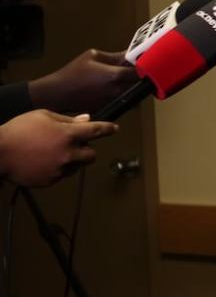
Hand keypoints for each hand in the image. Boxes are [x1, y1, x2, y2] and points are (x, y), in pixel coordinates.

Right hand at [0, 110, 117, 186]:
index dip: (107, 129)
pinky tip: (43, 161)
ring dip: (71, 160)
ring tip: (51, 152)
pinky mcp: (51, 180)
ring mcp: (60, 169)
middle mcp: (68, 153)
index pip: (96, 131)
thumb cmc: (18, 130)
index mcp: (68, 135)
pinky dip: (58, 168)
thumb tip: (86, 120)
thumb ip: (67, 119)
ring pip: (76, 166)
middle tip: (71, 144)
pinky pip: (61, 174)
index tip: (115, 129)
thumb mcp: (43, 116)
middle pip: (91, 155)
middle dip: (85, 150)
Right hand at [28, 49, 138, 114]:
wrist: (58, 94)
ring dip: (135, 86)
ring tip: (127, 78)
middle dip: (144, 76)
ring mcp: (115, 101)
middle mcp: (119, 91)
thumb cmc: (73, 73)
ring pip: (136, 94)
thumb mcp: (93, 56)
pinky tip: (116, 87)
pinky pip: (126, 100)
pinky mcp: (111, 108)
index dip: (148, 65)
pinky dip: (125, 94)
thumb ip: (116, 56)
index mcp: (116, 76)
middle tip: (141, 68)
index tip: (149, 60)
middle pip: (143, 84)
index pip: (144, 71)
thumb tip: (132, 53)